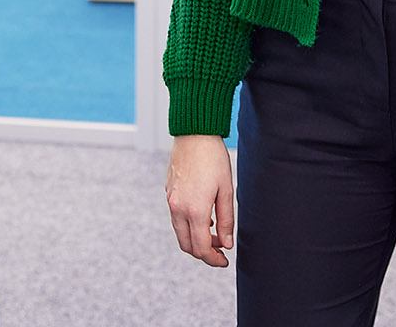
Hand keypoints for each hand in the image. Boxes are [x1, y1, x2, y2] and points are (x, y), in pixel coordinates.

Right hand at [166, 135, 234, 267]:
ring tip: (215, 234)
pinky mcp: (168, 193)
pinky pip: (176, 218)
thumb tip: (226, 243)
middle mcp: (178, 209)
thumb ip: (226, 220)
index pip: (201, 248)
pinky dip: (189, 226)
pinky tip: (204, 217)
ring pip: (180, 233)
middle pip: (187, 245)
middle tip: (221, 251)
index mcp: (194, 210)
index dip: (214, 259)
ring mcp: (171, 201)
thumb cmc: (213, 159)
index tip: (225, 261)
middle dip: (203, 253)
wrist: (194, 134)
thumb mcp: (226, 190)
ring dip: (196, 239)